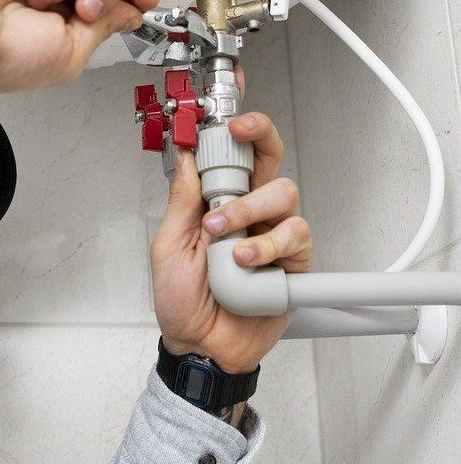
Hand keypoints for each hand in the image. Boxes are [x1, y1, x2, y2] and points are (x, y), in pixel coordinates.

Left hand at [151, 94, 311, 373]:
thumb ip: (182, 202)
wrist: (200, 346)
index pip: (232, 157)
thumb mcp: (168, 246)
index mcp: (216, 204)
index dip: (236, 131)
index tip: (225, 117)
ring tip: (225, 240)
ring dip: (250, 210)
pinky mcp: (293, 262)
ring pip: (284, 193)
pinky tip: (247, 262)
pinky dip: (268, 246)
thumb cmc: (181, 301)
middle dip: (260, 138)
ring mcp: (272, 234)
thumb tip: (186, 157)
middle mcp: (248, 213)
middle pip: (270, 159)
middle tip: (239, 136)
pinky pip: (295, 235)